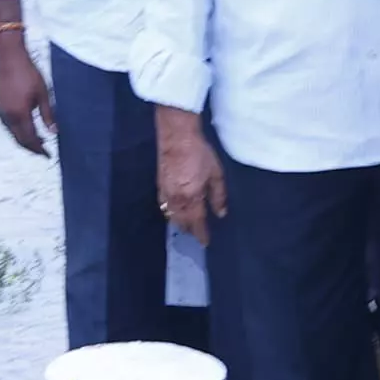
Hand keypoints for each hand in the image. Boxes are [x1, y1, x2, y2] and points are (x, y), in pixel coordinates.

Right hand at [0, 31, 55, 155]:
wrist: (9, 57)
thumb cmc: (28, 73)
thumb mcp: (43, 94)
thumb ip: (48, 114)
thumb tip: (53, 132)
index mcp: (20, 114)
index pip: (30, 138)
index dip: (39, 149)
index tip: (48, 155)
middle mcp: (8, 116)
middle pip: (19, 139)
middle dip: (31, 147)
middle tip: (43, 150)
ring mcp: (1, 110)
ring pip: (12, 132)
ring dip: (23, 138)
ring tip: (37, 138)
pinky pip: (7, 123)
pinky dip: (17, 129)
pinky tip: (25, 125)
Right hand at [155, 108, 225, 240]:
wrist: (176, 136)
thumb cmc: (199, 153)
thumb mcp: (215, 173)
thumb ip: (218, 196)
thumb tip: (221, 213)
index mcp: (192, 199)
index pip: (197, 223)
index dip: (202, 234)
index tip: (206, 242)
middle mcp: (177, 201)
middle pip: (182, 223)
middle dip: (190, 230)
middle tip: (198, 234)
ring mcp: (165, 194)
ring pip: (171, 217)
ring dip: (180, 223)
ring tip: (188, 226)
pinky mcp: (159, 186)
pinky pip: (164, 207)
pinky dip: (171, 213)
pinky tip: (175, 211)